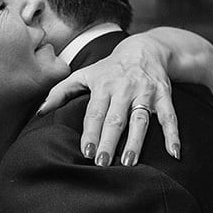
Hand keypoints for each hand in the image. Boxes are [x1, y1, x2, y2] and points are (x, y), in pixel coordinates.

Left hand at [36, 35, 179, 166]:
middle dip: (108, 141)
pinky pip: (169, 117)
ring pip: (140, 120)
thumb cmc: (109, 69)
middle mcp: (124, 89)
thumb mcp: (84, 74)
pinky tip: (174, 153)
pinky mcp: (164, 96)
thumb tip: (39, 112)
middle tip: (102, 163)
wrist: (145, 49)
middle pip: (116, 118)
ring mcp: (145, 93)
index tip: (86, 151)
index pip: (95, 112)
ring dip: (135, 142)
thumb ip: (61, 92)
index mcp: (103, 85)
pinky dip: (173, 135)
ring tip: (129, 163)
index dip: (90, 132)